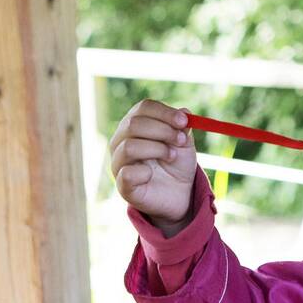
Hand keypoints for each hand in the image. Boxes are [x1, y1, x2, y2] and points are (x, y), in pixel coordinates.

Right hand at [109, 99, 197, 235]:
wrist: (180, 194)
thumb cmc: (177, 164)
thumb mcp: (184, 143)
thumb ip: (182, 127)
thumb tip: (184, 111)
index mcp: (135, 125)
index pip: (143, 108)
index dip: (164, 112)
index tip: (184, 121)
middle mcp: (121, 140)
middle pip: (134, 124)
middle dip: (163, 130)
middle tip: (181, 140)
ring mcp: (118, 162)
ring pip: (129, 146)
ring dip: (157, 149)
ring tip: (172, 156)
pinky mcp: (122, 185)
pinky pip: (127, 173)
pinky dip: (144, 172)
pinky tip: (152, 175)